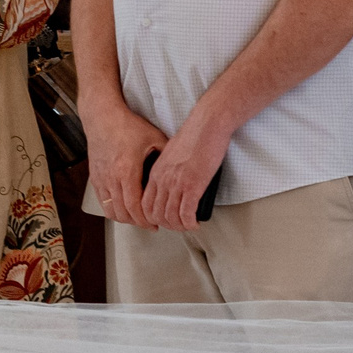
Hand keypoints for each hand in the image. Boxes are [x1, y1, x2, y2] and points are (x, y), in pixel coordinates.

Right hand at [82, 92, 168, 226]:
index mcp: (127, 170)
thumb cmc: (126, 125)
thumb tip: (180, 166)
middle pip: (123, 213)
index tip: (154, 224)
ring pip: (111, 211)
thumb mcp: (153, 138)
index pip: (135, 207)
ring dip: (125, 218)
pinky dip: (113, 209)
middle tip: (149, 224)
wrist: (102, 116)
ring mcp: (101, 178)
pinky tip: (122, 208)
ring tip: (137, 218)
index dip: (146, 220)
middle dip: (138, 223)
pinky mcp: (94, 177)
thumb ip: (166, 154)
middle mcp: (111, 178)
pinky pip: (102, 202)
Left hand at [141, 111, 234, 232]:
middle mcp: (162, 179)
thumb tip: (173, 183)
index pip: (145, 204)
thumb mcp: (172, 153)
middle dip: (167, 225)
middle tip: (179, 225)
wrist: (207, 125)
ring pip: (171, 218)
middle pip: (156, 214)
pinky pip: (186, 215)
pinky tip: (196, 223)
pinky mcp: (192, 185)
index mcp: (156, 172)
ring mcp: (176, 183)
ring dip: (180, 227)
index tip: (165, 220)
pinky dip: (190, 224)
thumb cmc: (194, 135)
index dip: (154, 217)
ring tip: (188, 225)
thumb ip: (168, 169)